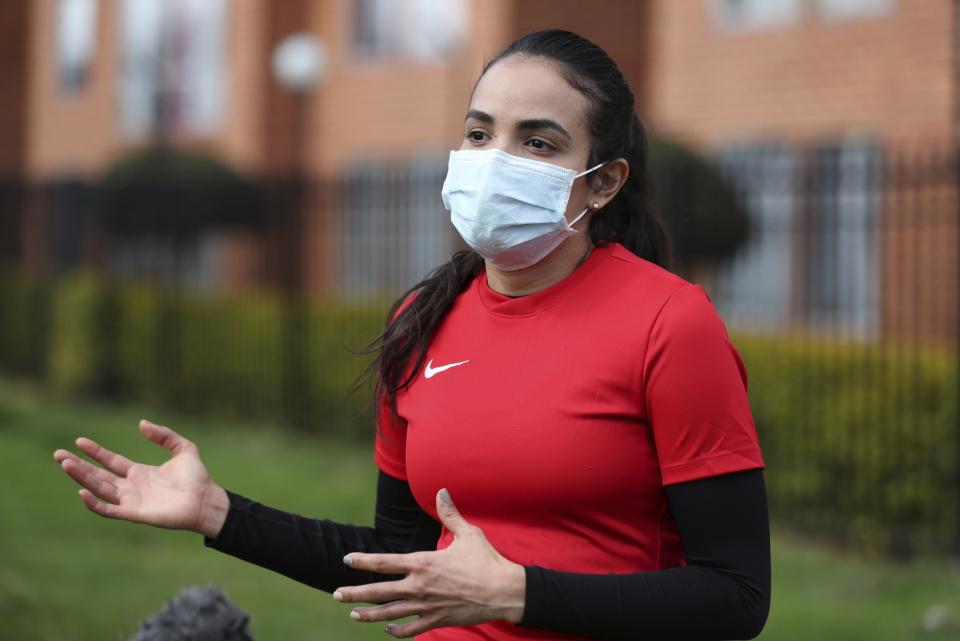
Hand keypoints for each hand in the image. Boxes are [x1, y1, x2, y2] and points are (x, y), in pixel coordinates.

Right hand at [52, 420, 228, 537]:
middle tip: (58, 455)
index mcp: (140, 473)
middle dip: (78, 466)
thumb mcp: (183, 448)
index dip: (95, 452)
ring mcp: (131, 501)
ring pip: (99, 489)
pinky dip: (94, 503)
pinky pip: (109, 510)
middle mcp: (131, 487)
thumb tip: (141, 423)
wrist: (206, 500)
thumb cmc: (197, 477)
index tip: (79, 441)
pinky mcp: (134, 513)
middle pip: (98, 475)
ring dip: (81, 478)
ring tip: (65, 464)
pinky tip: (82, 491)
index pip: (110, 461)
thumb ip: (164, 435)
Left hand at [333, 488, 525, 637]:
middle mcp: (420, 586)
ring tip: (353, 614)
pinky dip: (397, 631)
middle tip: (336, 594)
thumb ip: (450, 513)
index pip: (384, 562)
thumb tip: (442, 490)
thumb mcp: (468, 533)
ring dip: (369, 615)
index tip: (347, 559)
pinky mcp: (437, 620)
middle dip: (355, 593)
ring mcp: (427, 606)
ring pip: (390, 613)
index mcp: (423, 563)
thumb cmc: (487, 561)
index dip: (363, 561)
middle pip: (379, 592)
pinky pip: (411, 629)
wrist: (504, 592)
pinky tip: (387, 630)